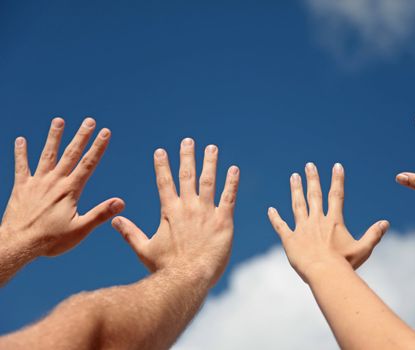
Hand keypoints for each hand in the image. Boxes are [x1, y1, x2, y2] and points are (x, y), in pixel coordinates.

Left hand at [0, 117, 124, 256]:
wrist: (18, 244)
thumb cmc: (50, 240)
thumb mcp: (80, 230)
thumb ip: (100, 214)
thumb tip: (121, 203)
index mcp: (70, 190)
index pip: (88, 163)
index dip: (98, 147)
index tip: (105, 132)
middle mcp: (54, 181)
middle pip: (70, 154)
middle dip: (81, 136)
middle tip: (89, 121)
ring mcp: (36, 182)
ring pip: (47, 154)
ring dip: (54, 137)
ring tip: (59, 120)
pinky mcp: (21, 187)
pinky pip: (21, 166)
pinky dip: (21, 153)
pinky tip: (21, 140)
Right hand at [111, 138, 239, 286]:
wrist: (189, 278)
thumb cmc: (166, 268)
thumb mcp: (144, 250)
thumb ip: (130, 233)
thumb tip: (114, 220)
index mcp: (170, 211)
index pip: (164, 182)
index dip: (162, 165)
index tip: (161, 151)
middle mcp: (188, 207)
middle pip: (187, 175)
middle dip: (187, 156)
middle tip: (188, 140)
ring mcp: (207, 212)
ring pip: (209, 181)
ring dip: (210, 163)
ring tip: (212, 148)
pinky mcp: (223, 221)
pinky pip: (229, 197)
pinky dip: (232, 182)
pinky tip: (234, 169)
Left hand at [267, 162, 388, 281]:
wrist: (325, 274)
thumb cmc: (345, 264)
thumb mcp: (363, 249)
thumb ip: (374, 235)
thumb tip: (386, 222)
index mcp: (334, 221)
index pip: (337, 195)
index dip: (337, 180)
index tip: (337, 166)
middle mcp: (317, 221)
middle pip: (314, 195)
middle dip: (313, 178)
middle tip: (309, 165)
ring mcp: (302, 229)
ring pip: (297, 204)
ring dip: (296, 190)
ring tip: (294, 176)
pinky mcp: (290, 240)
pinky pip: (280, 226)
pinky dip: (275, 218)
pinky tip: (270, 209)